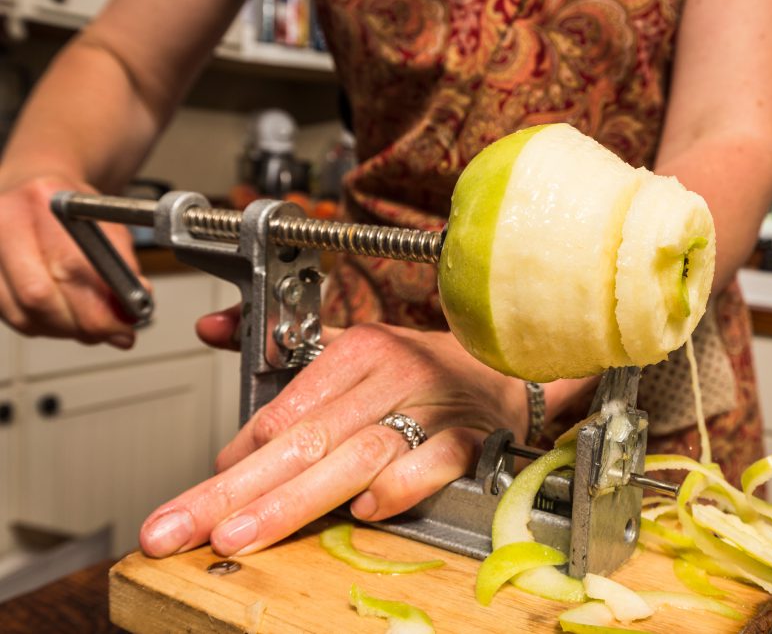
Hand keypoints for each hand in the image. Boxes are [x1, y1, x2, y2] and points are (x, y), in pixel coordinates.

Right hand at [0, 176, 146, 347]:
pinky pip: (14, 318)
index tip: (123, 325)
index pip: (68, 266)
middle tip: (110, 331)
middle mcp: (4, 222)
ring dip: (66, 329)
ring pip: (24, 315)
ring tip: (90, 322)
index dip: (99, 307)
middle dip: (82, 325)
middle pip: (38, 296)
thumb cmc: (73, 210)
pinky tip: (65, 316)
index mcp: (43, 201)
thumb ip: (124, 265)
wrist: (34, 192)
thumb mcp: (109, 224)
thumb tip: (136, 306)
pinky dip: (46, 326)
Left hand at [138, 323, 526, 556]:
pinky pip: (435, 461)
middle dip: (232, 491)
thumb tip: (211, 328)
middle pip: (302, 439)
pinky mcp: (470, 437)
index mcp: (356, 351)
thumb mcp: (351, 346)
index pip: (282, 411)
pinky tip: (364, 512)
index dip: (235, 458)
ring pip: (356, 454)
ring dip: (295, 500)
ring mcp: (430, 407)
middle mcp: (388, 376)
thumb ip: (284, 346)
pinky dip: (401, 485)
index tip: (198, 500)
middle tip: (175, 532)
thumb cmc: (421, 369)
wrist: (505, 369)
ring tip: (241, 536)